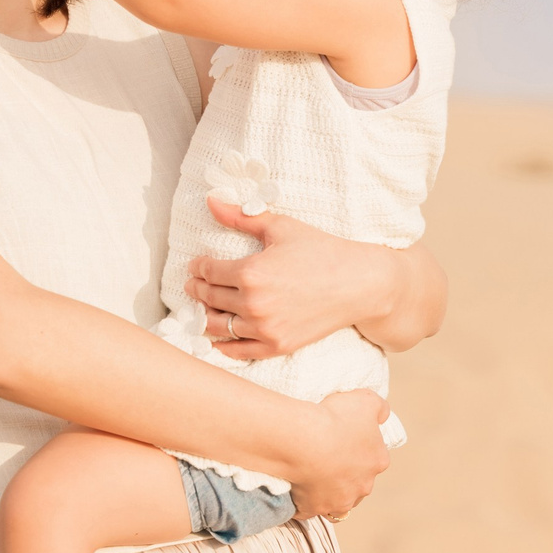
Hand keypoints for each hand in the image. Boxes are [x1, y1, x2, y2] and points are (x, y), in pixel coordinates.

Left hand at [189, 197, 398, 359]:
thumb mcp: (281, 228)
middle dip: (197, 289)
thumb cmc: (322, 251)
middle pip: (209, 298)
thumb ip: (242, 217)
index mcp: (251, 272)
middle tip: (194, 285)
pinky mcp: (277, 346)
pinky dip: (222, 345)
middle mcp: (254, 304)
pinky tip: (217, 338)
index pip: (208, 271)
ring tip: (204, 308)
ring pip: (218, 326)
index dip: (198, 267)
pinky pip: (238, 351)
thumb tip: (211, 201)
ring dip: (205, 317)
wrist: (359, 284)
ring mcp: (265, 328)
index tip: (196, 265)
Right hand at [288, 389, 390, 517]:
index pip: (374, 458)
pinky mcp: (314, 509)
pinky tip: (297, 491)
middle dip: (347, 473)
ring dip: (331, 491)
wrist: (303, 440)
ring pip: (339, 500)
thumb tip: (383, 416)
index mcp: (378, 461)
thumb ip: (380, 408)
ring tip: (314, 476)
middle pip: (358, 482)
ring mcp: (338, 501)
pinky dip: (305, 503)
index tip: (343, 439)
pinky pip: (310, 509)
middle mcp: (362, 487)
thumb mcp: (365, 400)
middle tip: (327, 456)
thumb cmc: (335, 418)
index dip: (360, 449)